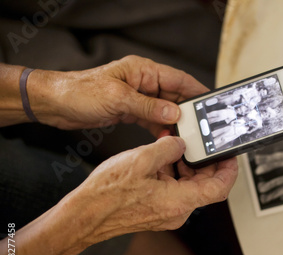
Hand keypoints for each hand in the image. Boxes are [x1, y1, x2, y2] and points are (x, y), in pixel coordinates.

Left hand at [29, 55, 207, 135]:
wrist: (56, 103)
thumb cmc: (81, 92)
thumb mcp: (118, 99)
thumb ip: (149, 106)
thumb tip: (175, 113)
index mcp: (143, 71)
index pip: (178, 80)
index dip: (196, 91)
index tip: (210, 103)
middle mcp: (143, 82)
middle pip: (174, 97)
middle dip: (187, 112)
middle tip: (199, 127)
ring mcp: (138, 97)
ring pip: (164, 110)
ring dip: (173, 123)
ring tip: (185, 136)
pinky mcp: (130, 111)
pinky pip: (152, 120)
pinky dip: (160, 129)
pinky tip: (165, 139)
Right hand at [65, 135, 237, 243]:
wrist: (85, 215)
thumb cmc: (107, 195)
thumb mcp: (141, 160)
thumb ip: (168, 149)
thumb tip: (180, 144)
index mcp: (180, 201)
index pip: (219, 188)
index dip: (229, 170)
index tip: (230, 156)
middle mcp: (177, 211)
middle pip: (204, 185)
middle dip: (203, 163)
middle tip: (198, 145)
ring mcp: (166, 213)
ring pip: (188, 186)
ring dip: (184, 166)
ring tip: (173, 147)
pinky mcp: (156, 211)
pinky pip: (173, 190)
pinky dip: (171, 173)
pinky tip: (159, 159)